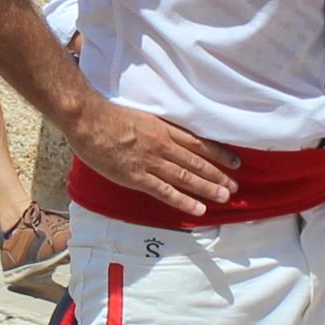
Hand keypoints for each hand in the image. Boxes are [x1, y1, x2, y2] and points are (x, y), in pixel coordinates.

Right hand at [69, 99, 238, 218]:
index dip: (219, 154)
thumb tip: (166, 135)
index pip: (199, 142)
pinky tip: (199, 208)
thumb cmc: (109, 115)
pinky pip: (165, 191)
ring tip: (225, 197)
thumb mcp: (141, 115)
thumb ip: (156, 127)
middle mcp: (163, 145)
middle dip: (218, 175)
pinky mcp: (137, 177)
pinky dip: (184, 201)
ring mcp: (150, 162)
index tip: (235, 161)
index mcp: (164, 128)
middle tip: (235, 186)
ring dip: (207, 188)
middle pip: (197, 162)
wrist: (89, 120)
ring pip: (185, 177)